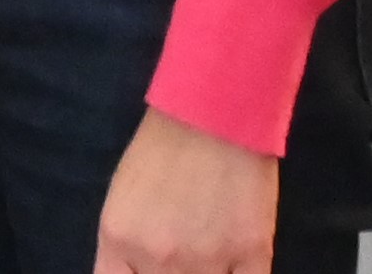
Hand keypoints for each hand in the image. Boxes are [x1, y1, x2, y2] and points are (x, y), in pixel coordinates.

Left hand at [94, 107, 276, 273]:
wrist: (212, 114)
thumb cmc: (161, 147)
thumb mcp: (123, 197)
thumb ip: (128, 246)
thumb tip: (139, 270)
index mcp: (118, 239)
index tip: (146, 269)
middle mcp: (157, 258)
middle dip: (171, 273)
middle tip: (183, 251)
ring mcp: (206, 260)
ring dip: (205, 273)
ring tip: (207, 250)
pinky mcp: (253, 254)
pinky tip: (235, 261)